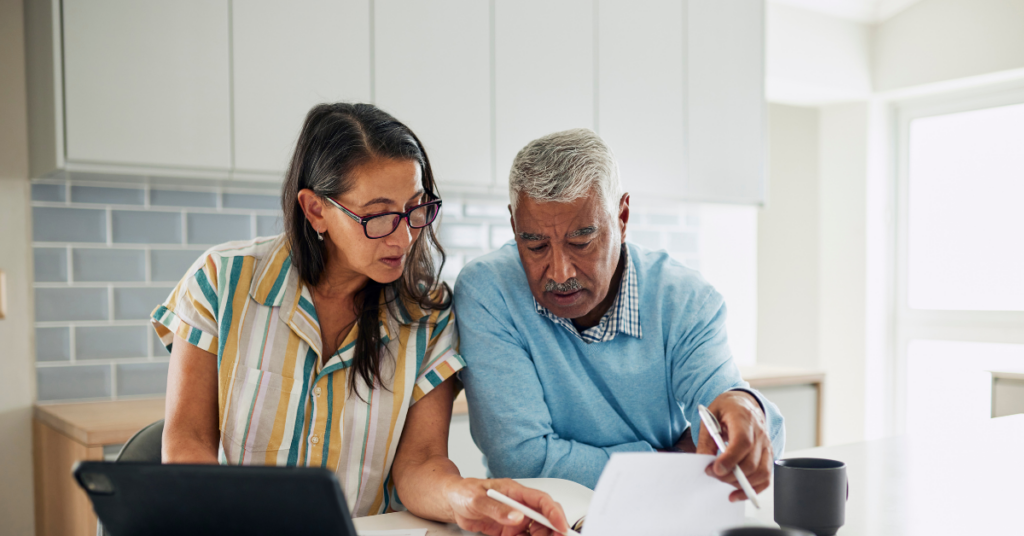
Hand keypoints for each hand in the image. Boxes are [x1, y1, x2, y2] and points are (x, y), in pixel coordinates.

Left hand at [444, 478, 569, 535]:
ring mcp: (515, 518)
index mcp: (515, 491)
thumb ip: (497, 508)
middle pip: (545, 518)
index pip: (542, 501)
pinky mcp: (509, 530)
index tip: (561, 527)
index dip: (555, 513)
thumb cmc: (464, 492)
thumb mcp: (477, 499)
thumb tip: (518, 517)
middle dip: (552, 531)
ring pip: (537, 531)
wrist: (453, 501)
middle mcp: (519, 505)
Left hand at [696, 390, 772, 501]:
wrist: (743, 403)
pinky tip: (737, 493)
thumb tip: (704, 461)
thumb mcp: (710, 417)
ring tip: (722, 481)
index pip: (743, 442)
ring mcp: (766, 445)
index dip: (730, 459)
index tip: (715, 469)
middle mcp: (760, 433)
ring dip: (741, 484)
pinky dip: (753, 489)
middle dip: (730, 474)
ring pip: (761, 472)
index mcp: (744, 419)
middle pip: (751, 462)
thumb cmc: (726, 409)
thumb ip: (707, 440)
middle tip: (712, 473)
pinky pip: (766, 477)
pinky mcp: (768, 455)